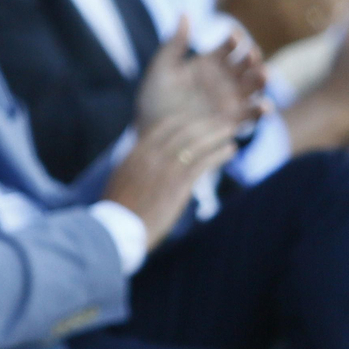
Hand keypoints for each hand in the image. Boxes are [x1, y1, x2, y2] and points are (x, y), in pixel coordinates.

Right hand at [102, 114, 238, 248]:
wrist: (117, 229)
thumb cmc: (118, 208)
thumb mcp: (121, 177)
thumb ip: (136, 163)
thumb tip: (143, 158)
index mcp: (137, 152)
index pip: (164, 126)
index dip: (184, 120)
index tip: (197, 120)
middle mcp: (152, 156)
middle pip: (184, 131)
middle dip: (205, 123)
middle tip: (220, 120)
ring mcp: (165, 169)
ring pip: (196, 143)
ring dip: (216, 134)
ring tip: (231, 130)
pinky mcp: (178, 185)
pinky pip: (203, 163)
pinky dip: (218, 154)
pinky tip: (230, 150)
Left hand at [134, 19, 267, 131]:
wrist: (150, 131)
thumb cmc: (153, 99)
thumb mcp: (162, 69)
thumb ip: (174, 44)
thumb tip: (184, 13)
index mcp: (208, 63)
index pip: (229, 46)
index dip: (233, 39)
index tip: (232, 36)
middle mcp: (223, 80)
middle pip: (247, 65)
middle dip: (252, 58)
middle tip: (251, 54)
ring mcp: (230, 100)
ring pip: (254, 87)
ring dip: (261, 80)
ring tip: (263, 74)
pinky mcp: (232, 121)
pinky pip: (252, 115)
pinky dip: (261, 110)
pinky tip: (264, 105)